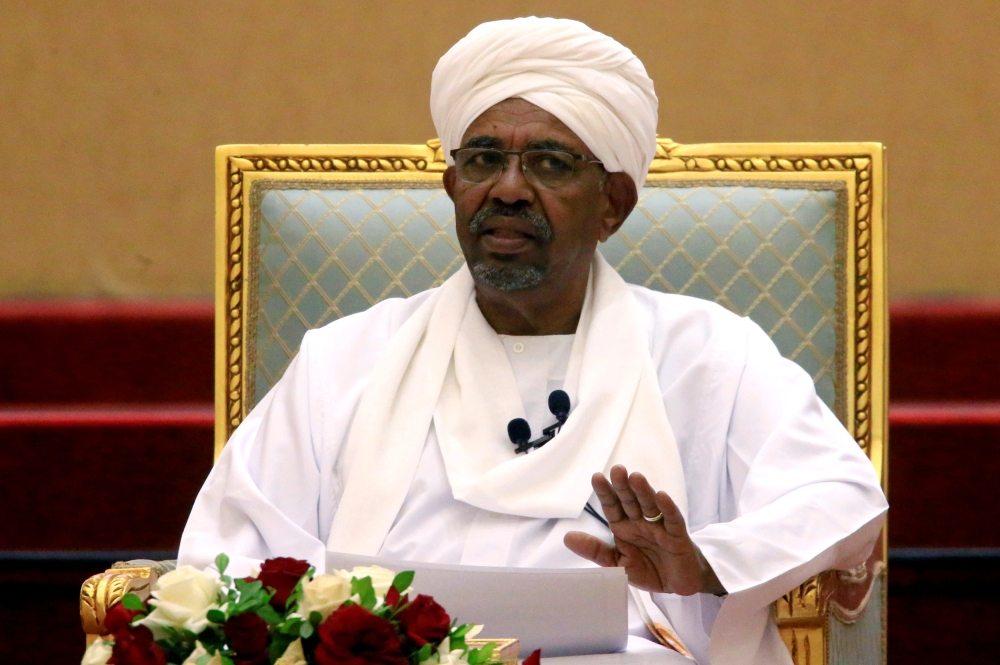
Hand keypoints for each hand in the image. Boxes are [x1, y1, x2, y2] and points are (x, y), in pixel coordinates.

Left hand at [564, 464, 724, 595]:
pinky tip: (662, 496)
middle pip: (630, 501)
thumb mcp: (617, 564)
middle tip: (617, 470)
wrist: (677, 586)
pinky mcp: (678, 536)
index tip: (596, 477)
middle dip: (623, 486)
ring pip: (650, 506)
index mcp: (624, 528)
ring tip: (635, 477)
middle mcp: (640, 523)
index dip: (605, 493)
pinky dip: (668, 508)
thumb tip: (566, 538)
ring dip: (643, 491)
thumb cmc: (648, 570)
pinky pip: (673, 520)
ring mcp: (660, 527)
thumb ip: (595, 551)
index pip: (612, 507)